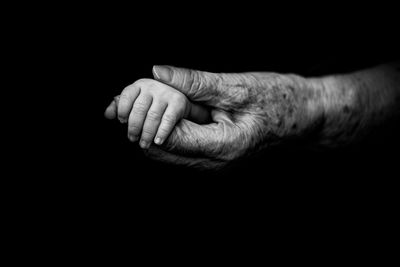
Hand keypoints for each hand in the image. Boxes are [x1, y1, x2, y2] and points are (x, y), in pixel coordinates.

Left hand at [105, 79, 191, 148]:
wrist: (178, 102)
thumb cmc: (153, 104)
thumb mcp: (137, 101)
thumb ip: (121, 106)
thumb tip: (107, 114)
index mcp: (140, 85)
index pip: (127, 95)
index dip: (122, 109)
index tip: (122, 122)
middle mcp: (153, 86)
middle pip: (139, 108)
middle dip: (134, 126)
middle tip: (132, 138)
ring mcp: (166, 94)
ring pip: (152, 116)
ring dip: (147, 133)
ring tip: (144, 144)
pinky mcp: (179, 102)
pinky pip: (167, 120)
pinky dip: (161, 132)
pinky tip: (157, 141)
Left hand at [143, 66, 325, 169]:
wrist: (302, 117)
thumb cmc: (277, 101)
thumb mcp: (236, 87)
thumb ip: (195, 82)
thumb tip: (158, 72)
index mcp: (221, 147)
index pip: (165, 137)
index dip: (152, 112)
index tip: (152, 87)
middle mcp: (213, 163)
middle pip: (158, 148)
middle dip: (149, 118)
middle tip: (154, 89)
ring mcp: (211, 163)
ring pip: (164, 148)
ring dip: (157, 121)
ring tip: (168, 94)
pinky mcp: (211, 156)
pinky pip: (179, 145)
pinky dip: (170, 124)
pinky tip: (178, 104)